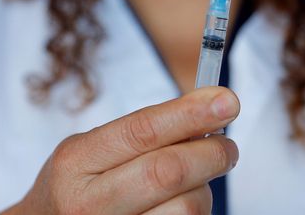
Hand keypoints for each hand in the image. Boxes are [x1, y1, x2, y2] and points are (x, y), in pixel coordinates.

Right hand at [9, 87, 239, 214]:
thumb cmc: (78, 188)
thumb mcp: (90, 152)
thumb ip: (141, 134)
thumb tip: (208, 110)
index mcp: (76, 162)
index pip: (142, 131)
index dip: (189, 114)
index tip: (227, 101)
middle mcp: (87, 203)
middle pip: (168, 172)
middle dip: (210, 153)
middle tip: (228, 146)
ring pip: (185, 208)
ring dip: (205, 190)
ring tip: (197, 183)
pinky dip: (194, 213)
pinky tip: (182, 205)